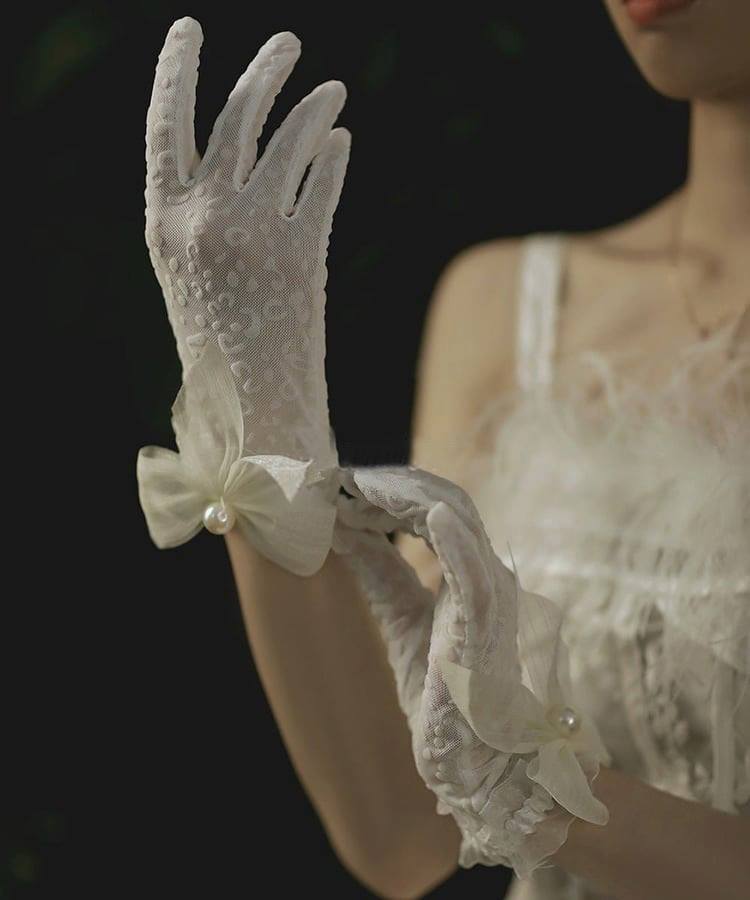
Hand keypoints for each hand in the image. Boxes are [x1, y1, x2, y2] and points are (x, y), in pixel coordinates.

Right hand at [145, 17, 349, 467]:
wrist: (252, 413)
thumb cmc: (220, 351)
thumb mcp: (190, 277)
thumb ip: (201, 217)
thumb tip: (239, 155)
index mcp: (163, 225)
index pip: (164, 126)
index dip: (174, 71)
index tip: (188, 30)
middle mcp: (203, 219)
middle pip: (236, 118)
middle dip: (264, 73)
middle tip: (289, 44)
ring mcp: (253, 232)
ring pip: (288, 142)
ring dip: (313, 108)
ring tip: (332, 91)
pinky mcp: (302, 253)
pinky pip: (323, 185)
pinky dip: (334, 159)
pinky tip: (342, 142)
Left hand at [334, 465, 607, 875]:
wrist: (470, 758)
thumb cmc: (442, 690)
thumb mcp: (399, 617)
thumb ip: (381, 573)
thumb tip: (344, 530)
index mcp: (468, 572)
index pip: (434, 510)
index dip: (390, 492)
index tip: (342, 485)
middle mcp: (485, 575)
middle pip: (445, 505)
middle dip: (392, 486)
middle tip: (340, 480)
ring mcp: (490, 598)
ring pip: (458, 524)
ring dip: (407, 499)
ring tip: (358, 486)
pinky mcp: (486, 627)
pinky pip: (475, 575)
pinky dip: (455, 541)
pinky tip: (429, 518)